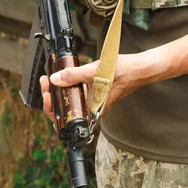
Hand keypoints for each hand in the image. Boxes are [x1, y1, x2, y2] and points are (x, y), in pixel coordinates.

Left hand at [39, 55, 156, 121]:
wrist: (142, 68)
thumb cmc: (125, 72)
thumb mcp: (96, 72)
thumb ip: (74, 75)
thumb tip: (56, 79)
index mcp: (92, 110)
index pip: (66, 119)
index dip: (52, 108)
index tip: (46, 94)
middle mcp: (93, 109)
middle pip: (66, 110)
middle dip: (52, 97)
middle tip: (46, 83)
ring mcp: (95, 101)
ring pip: (71, 101)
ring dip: (59, 91)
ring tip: (50, 80)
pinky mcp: (97, 93)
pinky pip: (79, 94)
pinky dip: (70, 87)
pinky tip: (65, 77)